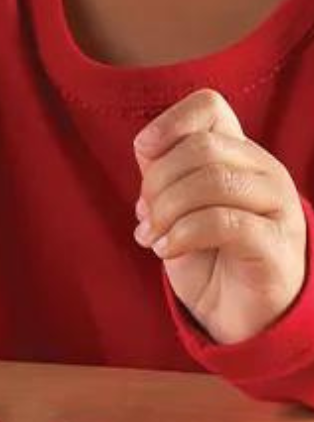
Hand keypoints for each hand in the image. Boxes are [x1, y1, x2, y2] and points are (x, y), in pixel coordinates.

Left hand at [133, 88, 306, 344]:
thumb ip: (163, 169)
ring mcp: (278, 206)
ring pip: (213, 180)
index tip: (144, 155)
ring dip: (167, 210)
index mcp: (237, 152)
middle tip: (145, 216)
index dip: (168, 122)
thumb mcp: (175, 202)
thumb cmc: (204, 252)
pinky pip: (224, 222)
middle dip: (158, 181)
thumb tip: (146, 148)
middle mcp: (264, 170)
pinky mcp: (277, 245)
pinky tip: (167, 251)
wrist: (237, 314)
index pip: (209, 106)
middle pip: (200, 146)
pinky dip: (182, 234)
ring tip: (152, 237)